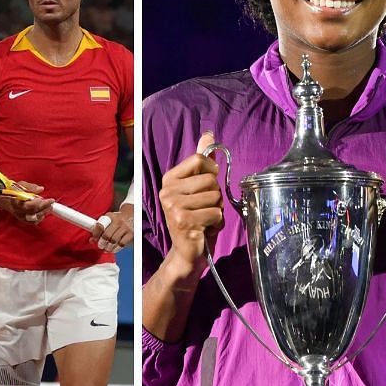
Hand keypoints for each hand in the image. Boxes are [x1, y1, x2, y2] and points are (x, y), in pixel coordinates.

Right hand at [0, 181, 54, 223]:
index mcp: (16, 202)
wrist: (3, 198)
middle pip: (33, 213)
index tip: (51, 200)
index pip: (31, 205)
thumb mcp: (20, 185)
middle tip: (51, 203)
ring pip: (33, 219)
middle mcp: (18, 211)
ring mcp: (20, 216)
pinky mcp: (22, 219)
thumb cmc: (12, 190)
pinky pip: (31, 222)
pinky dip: (39, 219)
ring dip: (43, 214)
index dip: (42, 204)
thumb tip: (41, 189)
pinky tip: (43, 214)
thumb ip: (31, 187)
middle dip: (45, 208)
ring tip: (49, 208)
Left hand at [91, 205, 132, 251]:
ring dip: (108, 247)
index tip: (93, 239)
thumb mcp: (109, 220)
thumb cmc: (118, 220)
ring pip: (114, 241)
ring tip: (106, 249)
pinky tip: (114, 249)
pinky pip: (121, 244)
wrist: (133, 215)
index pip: (100, 226)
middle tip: (100, 246)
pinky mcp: (131, 233)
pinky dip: (116, 249)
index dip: (95, 234)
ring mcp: (125, 227)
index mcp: (110, 216)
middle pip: (107, 235)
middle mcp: (118, 221)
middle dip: (102, 243)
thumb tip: (92, 240)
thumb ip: (100, 229)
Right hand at [159, 132, 223, 273]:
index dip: (212, 171)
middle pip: (210, 180)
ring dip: (217, 210)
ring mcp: (173, 206)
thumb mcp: (198, 187)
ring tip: (205, 218)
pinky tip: (205, 228)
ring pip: (215, 197)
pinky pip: (215, 213)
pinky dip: (216, 222)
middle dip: (216, 195)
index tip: (209, 184)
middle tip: (205, 208)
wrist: (187, 250)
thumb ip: (203, 162)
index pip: (199, 159)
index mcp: (169, 178)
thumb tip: (208, 135)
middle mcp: (167, 190)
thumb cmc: (195, 216)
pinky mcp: (183, 221)